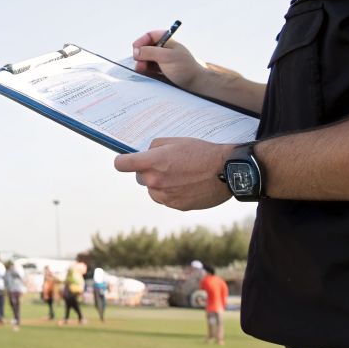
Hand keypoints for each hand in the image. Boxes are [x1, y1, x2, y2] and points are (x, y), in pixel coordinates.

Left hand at [114, 138, 232, 209]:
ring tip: (181, 175)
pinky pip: (165, 199)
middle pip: (140, 177)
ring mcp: (165, 196)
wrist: (226, 171)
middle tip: (168, 165)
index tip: (126, 161)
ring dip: (160, 184)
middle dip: (149, 171)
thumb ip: (154, 147)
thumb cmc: (202, 153)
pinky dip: (171, 193)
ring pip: (153, 190)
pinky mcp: (176, 206)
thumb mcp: (176, 141)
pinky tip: (187, 185)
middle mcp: (155, 181)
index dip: (123, 162)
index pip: (122, 165)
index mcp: (153, 163)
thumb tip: (145, 154)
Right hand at [130, 30, 206, 88]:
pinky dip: (145, 71)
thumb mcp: (166, 57)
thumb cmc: (184, 68)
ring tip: (141, 70)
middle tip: (138, 63)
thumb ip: (150, 52)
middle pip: (146, 48)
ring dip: (141, 64)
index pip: (150, 36)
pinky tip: (144, 74)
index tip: (135, 49)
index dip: (141, 41)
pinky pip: (149, 69)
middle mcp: (164, 49)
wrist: (195, 84)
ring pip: (146, 60)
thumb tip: (135, 51)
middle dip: (140, 55)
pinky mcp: (161, 71)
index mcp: (167, 41)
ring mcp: (162, 61)